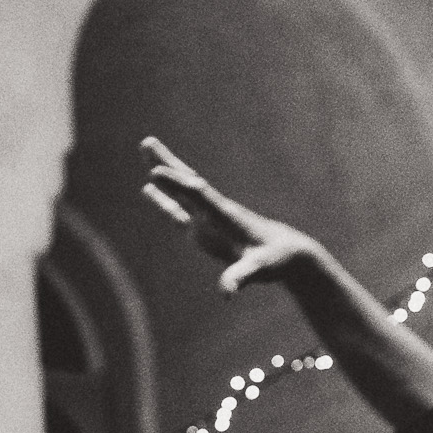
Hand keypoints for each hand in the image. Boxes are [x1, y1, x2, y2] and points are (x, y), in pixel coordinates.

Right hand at [140, 137, 319, 295]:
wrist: (285, 252)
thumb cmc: (275, 258)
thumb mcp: (259, 269)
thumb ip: (241, 276)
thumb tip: (226, 291)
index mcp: (225, 215)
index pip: (198, 195)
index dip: (176, 184)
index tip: (154, 171)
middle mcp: (212, 212)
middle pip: (186, 183)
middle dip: (168, 164)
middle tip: (147, 141)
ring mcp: (206, 219)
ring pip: (179, 192)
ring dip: (163, 174)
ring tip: (146, 149)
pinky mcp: (202, 230)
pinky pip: (177, 211)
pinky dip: (162, 199)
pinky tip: (148, 189)